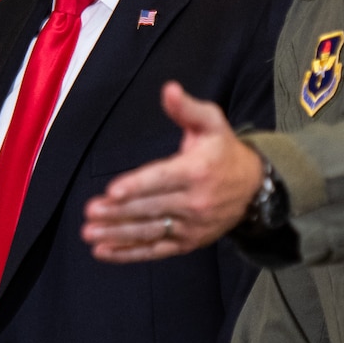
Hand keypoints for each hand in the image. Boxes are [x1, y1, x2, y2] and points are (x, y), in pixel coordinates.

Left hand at [82, 82, 263, 261]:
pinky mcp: (188, 243)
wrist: (254, 187)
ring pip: (149, 231)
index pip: (162, 179)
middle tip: (90, 211)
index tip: (112, 191)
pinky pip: (156, 250)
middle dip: (119, 212)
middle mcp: (195, 201)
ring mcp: (191, 226)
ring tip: (90, 234)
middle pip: (150, 208)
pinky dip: (129, 253)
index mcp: (197, 170)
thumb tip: (168, 89)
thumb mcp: (211, 122)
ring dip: (117, 235)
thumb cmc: (223, 151)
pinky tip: (104, 251)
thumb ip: (187, 108)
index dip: (136, 186)